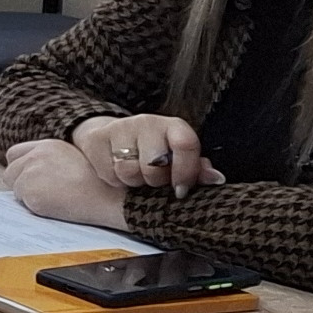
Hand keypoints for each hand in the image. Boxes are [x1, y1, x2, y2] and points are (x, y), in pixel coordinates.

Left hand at [1, 135, 132, 233]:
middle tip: (42, 193)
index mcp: (48, 145)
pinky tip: (57, 205)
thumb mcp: (77, 160)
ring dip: (29, 196)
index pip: (15, 154)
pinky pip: (23, 203)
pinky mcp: (30, 190)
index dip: (21, 168)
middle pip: (10, 172)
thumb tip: (36, 173)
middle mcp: (36, 155)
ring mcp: (31, 172)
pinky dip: (35, 207)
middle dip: (20, 183)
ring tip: (57, 198)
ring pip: (16, 188)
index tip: (30, 180)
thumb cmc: (102, 183)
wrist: (113, 196)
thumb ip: (52, 162)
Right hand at [71, 112, 218, 192]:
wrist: (114, 135)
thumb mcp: (179, 158)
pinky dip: (113, 180)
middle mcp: (147, 122)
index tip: (180, 190)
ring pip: (128, 171)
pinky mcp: (96, 138)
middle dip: (154, 180)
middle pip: (154, 165)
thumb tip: (216, 179)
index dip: (185, 171)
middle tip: (152, 179)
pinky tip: (117, 172)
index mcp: (174, 126)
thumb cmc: (155, 152)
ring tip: (135, 176)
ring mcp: (120, 128)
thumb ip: (197, 169)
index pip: (185, 144)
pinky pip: (107, 173)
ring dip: (132, 182)